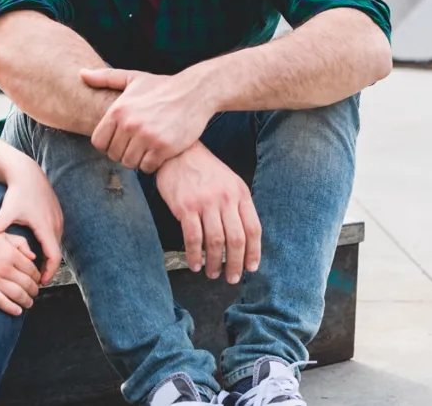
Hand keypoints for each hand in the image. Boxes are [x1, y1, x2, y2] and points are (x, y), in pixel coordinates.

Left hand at [0, 157, 63, 284]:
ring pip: (57, 244)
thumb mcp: (8, 209)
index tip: (41, 282)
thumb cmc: (18, 192)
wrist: (28, 173)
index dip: (49, 272)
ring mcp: (58, 219)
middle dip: (48, 268)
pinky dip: (50, 246)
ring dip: (49, 257)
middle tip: (36, 281)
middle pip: (57, 253)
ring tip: (36, 269)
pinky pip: (56, 236)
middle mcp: (56, 224)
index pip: (54, 257)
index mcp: (45, 226)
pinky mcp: (57, 214)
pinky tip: (37, 251)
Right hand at [0, 225, 42, 315]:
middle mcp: (5, 268)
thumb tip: (33, 256)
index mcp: (11, 253)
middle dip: (34, 291)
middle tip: (34, 293)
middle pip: (27, 284)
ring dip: (27, 301)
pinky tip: (17, 311)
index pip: (32, 270)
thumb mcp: (1, 234)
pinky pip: (1, 303)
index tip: (37, 280)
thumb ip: (20, 243)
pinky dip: (12, 309)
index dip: (37, 277)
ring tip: (29, 303)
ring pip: (18, 295)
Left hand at [80, 67, 211, 172]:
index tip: (119, 139)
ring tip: (146, 148)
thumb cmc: (161, 86)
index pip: (98, 142)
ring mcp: (146, 137)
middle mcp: (130, 124)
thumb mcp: (132, 78)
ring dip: (137, 159)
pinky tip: (158, 152)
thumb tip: (81, 73)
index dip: (107, 144)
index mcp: (118, 110)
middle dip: (123, 152)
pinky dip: (151, 163)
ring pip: (130, 163)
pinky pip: (147, 167)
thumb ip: (105, 78)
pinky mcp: (163, 147)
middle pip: (114, 155)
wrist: (194, 92)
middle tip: (136, 144)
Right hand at [156, 143, 261, 284]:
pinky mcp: (185, 207)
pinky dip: (195, 254)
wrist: (177, 152)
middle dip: (235, 264)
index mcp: (240, 193)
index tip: (251, 267)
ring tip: (212, 273)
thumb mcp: (228, 182)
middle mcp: (225, 199)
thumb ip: (236, 205)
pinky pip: (193, 237)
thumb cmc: (203, 169)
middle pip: (236, 239)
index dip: (254, 252)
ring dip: (214, 263)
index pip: (253, 228)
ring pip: (215, 241)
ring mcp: (205, 203)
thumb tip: (243, 237)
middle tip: (232, 278)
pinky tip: (194, 263)